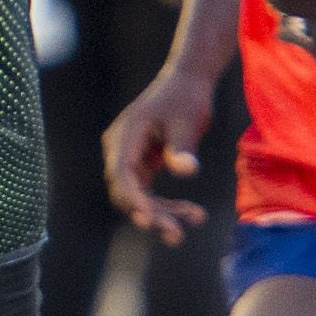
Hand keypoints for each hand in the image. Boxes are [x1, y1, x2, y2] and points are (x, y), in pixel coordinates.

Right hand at [101, 60, 221, 241]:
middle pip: (126, 192)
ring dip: (162, 213)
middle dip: (151, 214)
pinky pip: (148, 192)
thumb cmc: (187, 97)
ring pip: (138, 197)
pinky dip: (167, 204)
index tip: (152, 218)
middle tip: (177, 234)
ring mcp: (129, 158)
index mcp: (125, 135)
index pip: (121, 175)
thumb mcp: (188, 120)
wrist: (188, 81)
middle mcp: (119, 149)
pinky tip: (192, 214)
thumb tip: (187, 170)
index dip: (135, 199)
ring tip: (195, 222)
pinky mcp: (141, 165)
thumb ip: (183, 147)